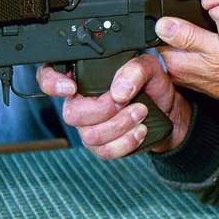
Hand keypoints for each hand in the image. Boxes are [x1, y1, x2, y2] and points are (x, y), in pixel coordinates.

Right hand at [36, 55, 191, 158]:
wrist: (169, 112)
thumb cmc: (152, 86)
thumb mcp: (150, 68)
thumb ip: (135, 69)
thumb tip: (119, 90)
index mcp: (84, 76)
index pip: (50, 75)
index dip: (51, 81)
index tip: (70, 87)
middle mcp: (80, 102)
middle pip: (72, 112)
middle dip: (103, 109)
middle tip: (127, 101)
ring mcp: (88, 126)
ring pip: (89, 135)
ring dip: (119, 125)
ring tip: (141, 112)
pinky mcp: (102, 146)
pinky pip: (104, 151)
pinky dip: (125, 142)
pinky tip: (140, 130)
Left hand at [154, 16, 218, 99]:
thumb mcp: (214, 44)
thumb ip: (187, 34)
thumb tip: (161, 24)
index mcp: (175, 60)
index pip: (157, 35)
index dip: (167, 21)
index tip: (183, 17)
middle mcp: (175, 69)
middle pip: (167, 40)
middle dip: (178, 29)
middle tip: (199, 26)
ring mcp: (184, 73)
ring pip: (178, 47)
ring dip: (188, 39)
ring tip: (205, 35)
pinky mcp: (193, 75)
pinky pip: (188, 56)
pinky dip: (195, 49)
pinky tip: (208, 45)